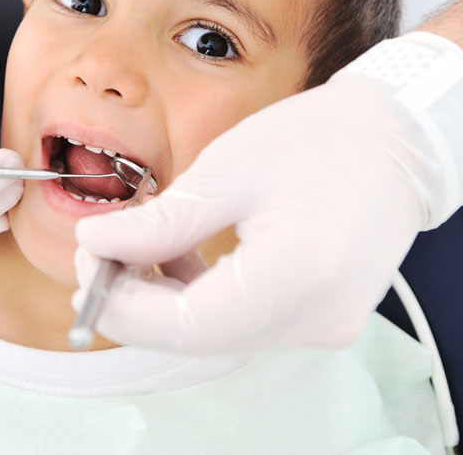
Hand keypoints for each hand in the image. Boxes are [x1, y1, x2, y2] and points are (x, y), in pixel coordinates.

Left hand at [74, 33, 462, 354]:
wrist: (391, 143)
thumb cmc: (316, 140)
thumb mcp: (228, 169)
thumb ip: (161, 221)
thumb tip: (94, 246)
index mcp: (300, 275)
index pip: (188, 326)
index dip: (125, 304)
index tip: (86, 260)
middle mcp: (316, 317)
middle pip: (198, 337)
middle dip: (135, 301)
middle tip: (98, 252)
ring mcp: (321, 325)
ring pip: (213, 333)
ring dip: (162, 297)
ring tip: (136, 245)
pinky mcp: (315, 318)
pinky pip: (237, 322)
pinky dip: (195, 295)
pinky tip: (177, 254)